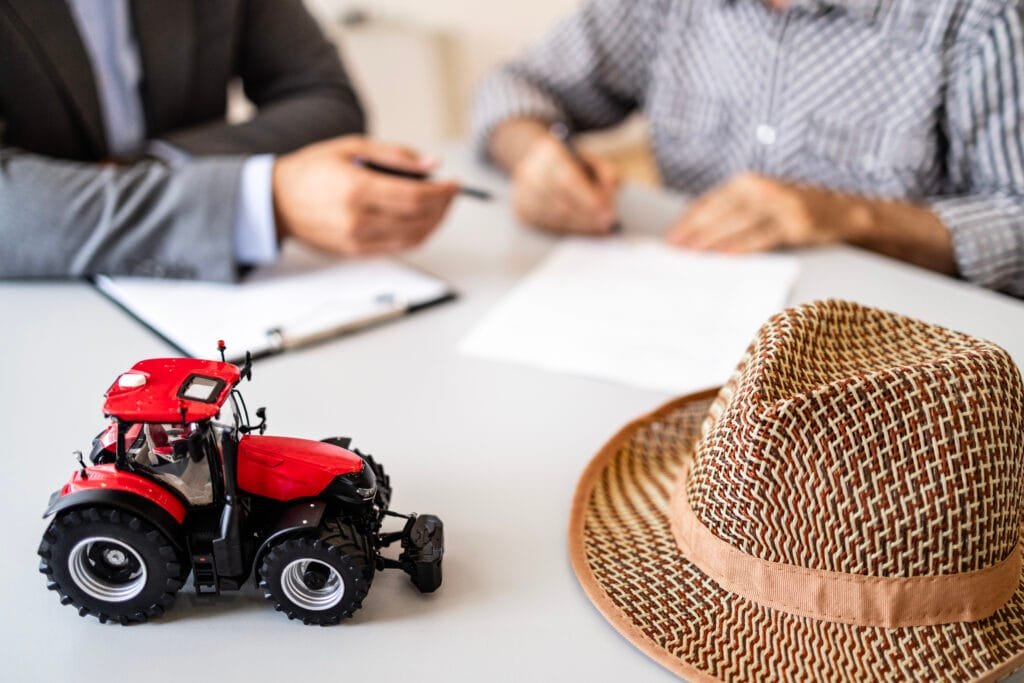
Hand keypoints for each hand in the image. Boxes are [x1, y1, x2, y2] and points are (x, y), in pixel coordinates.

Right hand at [272, 136, 458, 255]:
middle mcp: (357, 219)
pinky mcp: (355, 252)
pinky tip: (421, 220)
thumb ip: (395, 156)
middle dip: (443, 207)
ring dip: (435, 223)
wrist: (277, 201)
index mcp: (356, 188)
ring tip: (440, 206)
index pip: (415, 197)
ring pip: (413, 238)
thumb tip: (432, 165)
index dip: (442, 192)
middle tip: (450, 193)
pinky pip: (398, 248)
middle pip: (418, 219)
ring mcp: (356, 240)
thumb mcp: (352, 147)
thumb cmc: (313, 169)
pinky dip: (417, 235)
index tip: (454, 183)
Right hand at [491, 120, 619, 234]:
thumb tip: (614, 187)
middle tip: (609, 224)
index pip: (567, 179)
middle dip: (587, 216)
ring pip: (554, 217)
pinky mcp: (521, 211)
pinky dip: (569, 230)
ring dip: (580, 226)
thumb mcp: (591, 160)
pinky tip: (585, 230)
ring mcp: (522, 193)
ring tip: (601, 229)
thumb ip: (606, 172)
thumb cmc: (570, 164)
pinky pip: (547, 226)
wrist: (535, 163)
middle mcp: (530, 172)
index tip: (608, 212)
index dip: (588, 199)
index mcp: (549, 153)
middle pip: (560, 201)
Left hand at [666, 173, 859, 252]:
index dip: (690, 218)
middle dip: (695, 229)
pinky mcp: (797, 226)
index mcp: (753, 181)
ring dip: (713, 238)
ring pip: (740, 222)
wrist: (846, 211)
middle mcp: (766, 189)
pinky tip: (724, 254)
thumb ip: (736, 210)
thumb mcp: (765, 201)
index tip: (671, 235)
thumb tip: (698, 231)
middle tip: (674, 247)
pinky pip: (764, 236)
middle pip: (723, 210)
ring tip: (691, 252)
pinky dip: (743, 244)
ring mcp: (783, 206)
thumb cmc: (796, 209)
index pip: (713, 200)